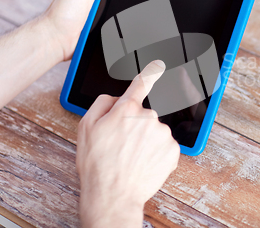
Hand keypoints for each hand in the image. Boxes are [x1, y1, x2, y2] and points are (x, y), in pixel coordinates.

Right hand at [76, 60, 179, 227]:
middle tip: (122, 146)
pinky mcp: (173, 150)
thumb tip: (116, 98)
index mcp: (127, 109)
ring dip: (146, 141)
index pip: (140, 84)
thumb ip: (102, 104)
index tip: (158, 65)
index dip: (149, 73)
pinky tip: (143, 163)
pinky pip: (164, 146)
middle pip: (144, 116)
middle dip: (135, 127)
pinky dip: (156, 153)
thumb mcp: (86, 128)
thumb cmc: (97, 164)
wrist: (113, 195)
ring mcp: (163, 134)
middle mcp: (148, 117)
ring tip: (132, 158)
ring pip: (155, 131)